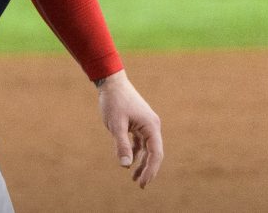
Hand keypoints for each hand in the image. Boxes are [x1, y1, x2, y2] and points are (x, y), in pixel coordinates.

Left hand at [96, 69, 162, 187]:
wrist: (111, 82)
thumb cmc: (114, 101)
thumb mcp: (116, 125)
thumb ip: (121, 145)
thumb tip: (126, 165)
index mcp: (151, 126)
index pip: (156, 153)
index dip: (151, 170)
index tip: (143, 183)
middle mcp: (152, 126)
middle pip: (154, 153)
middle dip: (148, 169)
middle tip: (140, 185)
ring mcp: (146, 124)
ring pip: (147, 149)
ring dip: (142, 163)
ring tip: (134, 178)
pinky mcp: (138, 123)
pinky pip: (140, 142)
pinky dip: (136, 152)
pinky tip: (129, 162)